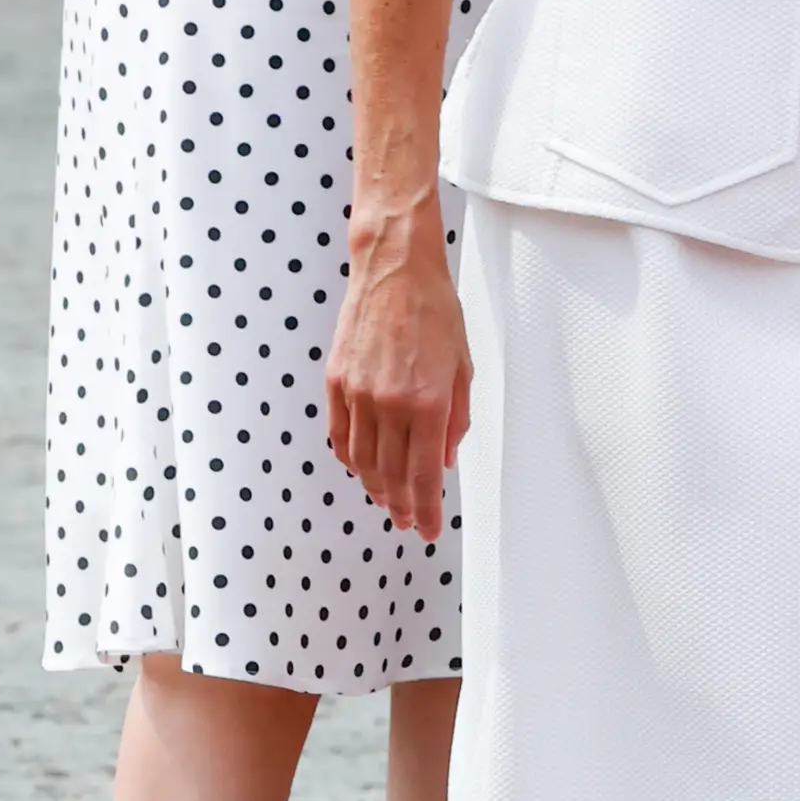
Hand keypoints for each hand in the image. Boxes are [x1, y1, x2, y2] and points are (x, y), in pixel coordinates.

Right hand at [325, 203, 469, 541]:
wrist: (395, 270)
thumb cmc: (435, 311)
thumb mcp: (463, 368)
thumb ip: (456, 420)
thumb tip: (444, 461)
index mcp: (428, 403)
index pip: (423, 476)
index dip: (426, 510)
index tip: (427, 530)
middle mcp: (389, 404)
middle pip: (390, 476)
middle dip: (401, 506)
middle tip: (409, 522)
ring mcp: (358, 394)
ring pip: (362, 461)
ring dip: (375, 488)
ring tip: (388, 502)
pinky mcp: (336, 382)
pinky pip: (340, 435)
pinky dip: (351, 459)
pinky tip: (361, 469)